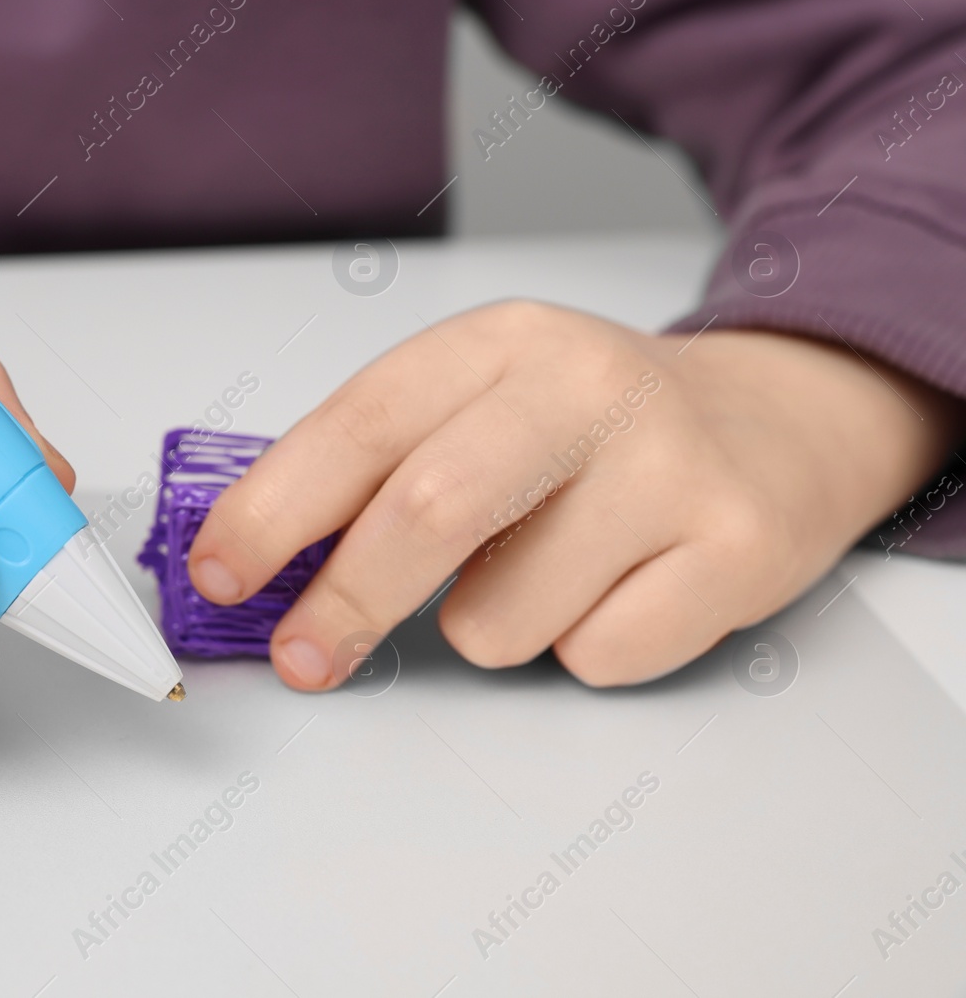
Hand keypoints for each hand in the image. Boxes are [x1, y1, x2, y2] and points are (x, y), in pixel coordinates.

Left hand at [188, 301, 963, 690]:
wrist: (779, 419)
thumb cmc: (594, 429)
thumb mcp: (482, 402)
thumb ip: (378, 467)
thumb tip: (257, 561)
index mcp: (500, 343)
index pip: (359, 426)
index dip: (273, 510)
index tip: (220, 575)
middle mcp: (586, 389)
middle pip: (429, 511)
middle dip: (345, 602)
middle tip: (304, 657)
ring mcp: (669, 466)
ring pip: (505, 618)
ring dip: (491, 624)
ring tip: (548, 569)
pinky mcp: (737, 546)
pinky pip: (597, 657)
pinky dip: (584, 646)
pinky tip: (624, 586)